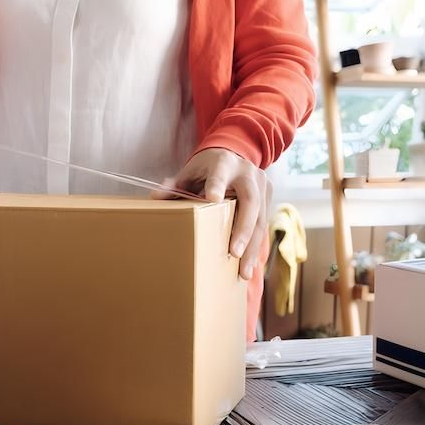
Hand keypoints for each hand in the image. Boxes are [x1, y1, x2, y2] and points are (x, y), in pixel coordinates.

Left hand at [158, 148, 269, 279]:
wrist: (234, 153)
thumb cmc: (207, 168)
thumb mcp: (190, 172)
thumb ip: (175, 184)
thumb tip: (156, 196)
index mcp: (224, 163)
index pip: (220, 174)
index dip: (217, 185)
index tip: (213, 198)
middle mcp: (247, 173)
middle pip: (250, 202)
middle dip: (243, 230)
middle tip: (234, 253)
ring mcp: (261, 185)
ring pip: (260, 218)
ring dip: (252, 247)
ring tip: (245, 272)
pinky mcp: (268, 197)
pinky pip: (263, 224)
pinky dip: (256, 246)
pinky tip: (250, 265)